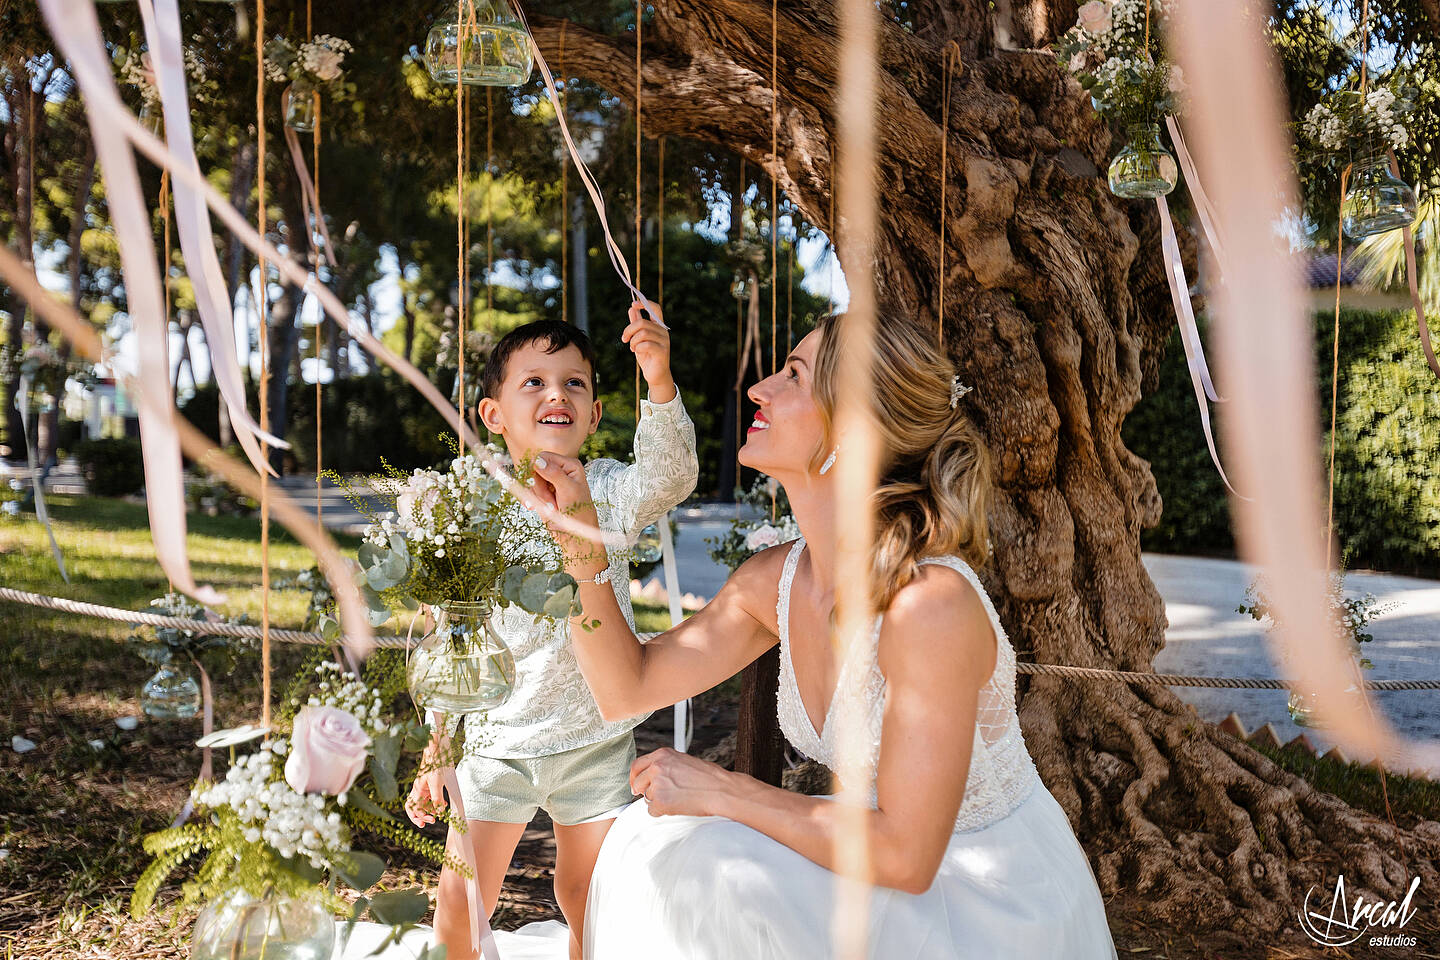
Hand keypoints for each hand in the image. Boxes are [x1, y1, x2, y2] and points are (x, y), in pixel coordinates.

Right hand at [404, 729, 450, 827]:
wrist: (437, 750)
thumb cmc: (435, 765)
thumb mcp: (437, 783)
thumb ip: (437, 798)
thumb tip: (439, 812)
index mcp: (417, 790)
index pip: (412, 808)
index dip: (419, 817)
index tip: (429, 821)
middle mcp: (419, 790)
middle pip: (415, 807)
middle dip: (421, 816)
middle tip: (430, 822)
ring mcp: (424, 787)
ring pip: (424, 803)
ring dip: (430, 810)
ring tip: (438, 814)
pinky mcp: (431, 784)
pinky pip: (431, 797)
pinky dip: (436, 802)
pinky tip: (444, 804)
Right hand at [530, 452, 604, 567]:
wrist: (574, 535)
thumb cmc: (578, 512)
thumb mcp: (568, 490)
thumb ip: (554, 473)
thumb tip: (537, 459)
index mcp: (569, 465)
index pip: (543, 457)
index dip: (539, 470)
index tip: (545, 485)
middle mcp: (560, 471)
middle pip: (534, 469)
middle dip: (539, 487)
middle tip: (551, 501)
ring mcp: (550, 482)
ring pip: (530, 481)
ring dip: (537, 496)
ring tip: (551, 507)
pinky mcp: (543, 494)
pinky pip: (528, 491)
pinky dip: (531, 500)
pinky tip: (536, 508)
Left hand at [622, 299, 675, 403]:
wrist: (654, 374)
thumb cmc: (647, 356)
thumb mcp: (638, 338)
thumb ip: (636, 324)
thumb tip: (631, 309)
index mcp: (658, 326)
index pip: (655, 308)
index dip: (644, 304)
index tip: (633, 305)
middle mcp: (663, 331)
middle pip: (642, 323)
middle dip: (629, 330)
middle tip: (624, 339)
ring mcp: (664, 341)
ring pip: (643, 333)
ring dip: (633, 341)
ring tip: (632, 348)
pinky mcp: (663, 351)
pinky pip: (646, 345)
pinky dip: (637, 348)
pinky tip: (637, 352)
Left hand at [629, 747, 733, 817]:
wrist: (720, 790)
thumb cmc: (708, 778)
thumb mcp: (682, 761)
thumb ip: (665, 765)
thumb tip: (651, 777)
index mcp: (662, 754)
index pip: (637, 765)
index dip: (635, 777)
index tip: (636, 784)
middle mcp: (657, 767)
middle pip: (638, 782)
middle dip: (644, 791)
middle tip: (656, 796)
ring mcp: (657, 784)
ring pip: (646, 798)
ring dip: (657, 801)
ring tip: (677, 798)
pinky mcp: (660, 801)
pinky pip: (652, 811)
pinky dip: (662, 812)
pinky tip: (677, 805)